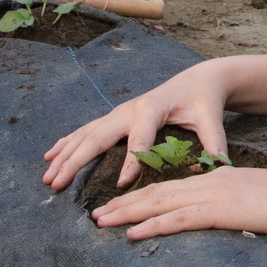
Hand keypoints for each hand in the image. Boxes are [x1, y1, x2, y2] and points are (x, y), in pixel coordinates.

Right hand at [42, 62, 233, 190]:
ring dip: (65, 155)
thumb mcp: (212, 119)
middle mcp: (130, 109)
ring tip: (47, 176)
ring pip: (86, 134)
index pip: (140, 139)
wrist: (198, 80)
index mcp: (153, 109)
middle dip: (76, 161)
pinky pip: (86, 131)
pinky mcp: (115, 117)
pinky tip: (50, 156)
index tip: (122, 186)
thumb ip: (215, 143)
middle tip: (57, 184)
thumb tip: (220, 168)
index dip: (132, 162)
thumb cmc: (204, 101)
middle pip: (98, 136)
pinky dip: (67, 143)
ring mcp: (119, 112)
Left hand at [91, 162, 266, 240]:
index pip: (171, 189)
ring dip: (127, 214)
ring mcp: (213, 196)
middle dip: (124, 205)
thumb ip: (237, 207)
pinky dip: (151, 225)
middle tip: (95, 215)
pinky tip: (132, 233)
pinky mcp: (220, 211)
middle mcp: (208, 184)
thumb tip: (227, 218)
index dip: (142, 199)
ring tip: (100, 222)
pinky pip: (178, 219)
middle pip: (157, 194)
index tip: (119, 207)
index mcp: (216, 180)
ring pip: (159, 204)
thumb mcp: (258, 201)